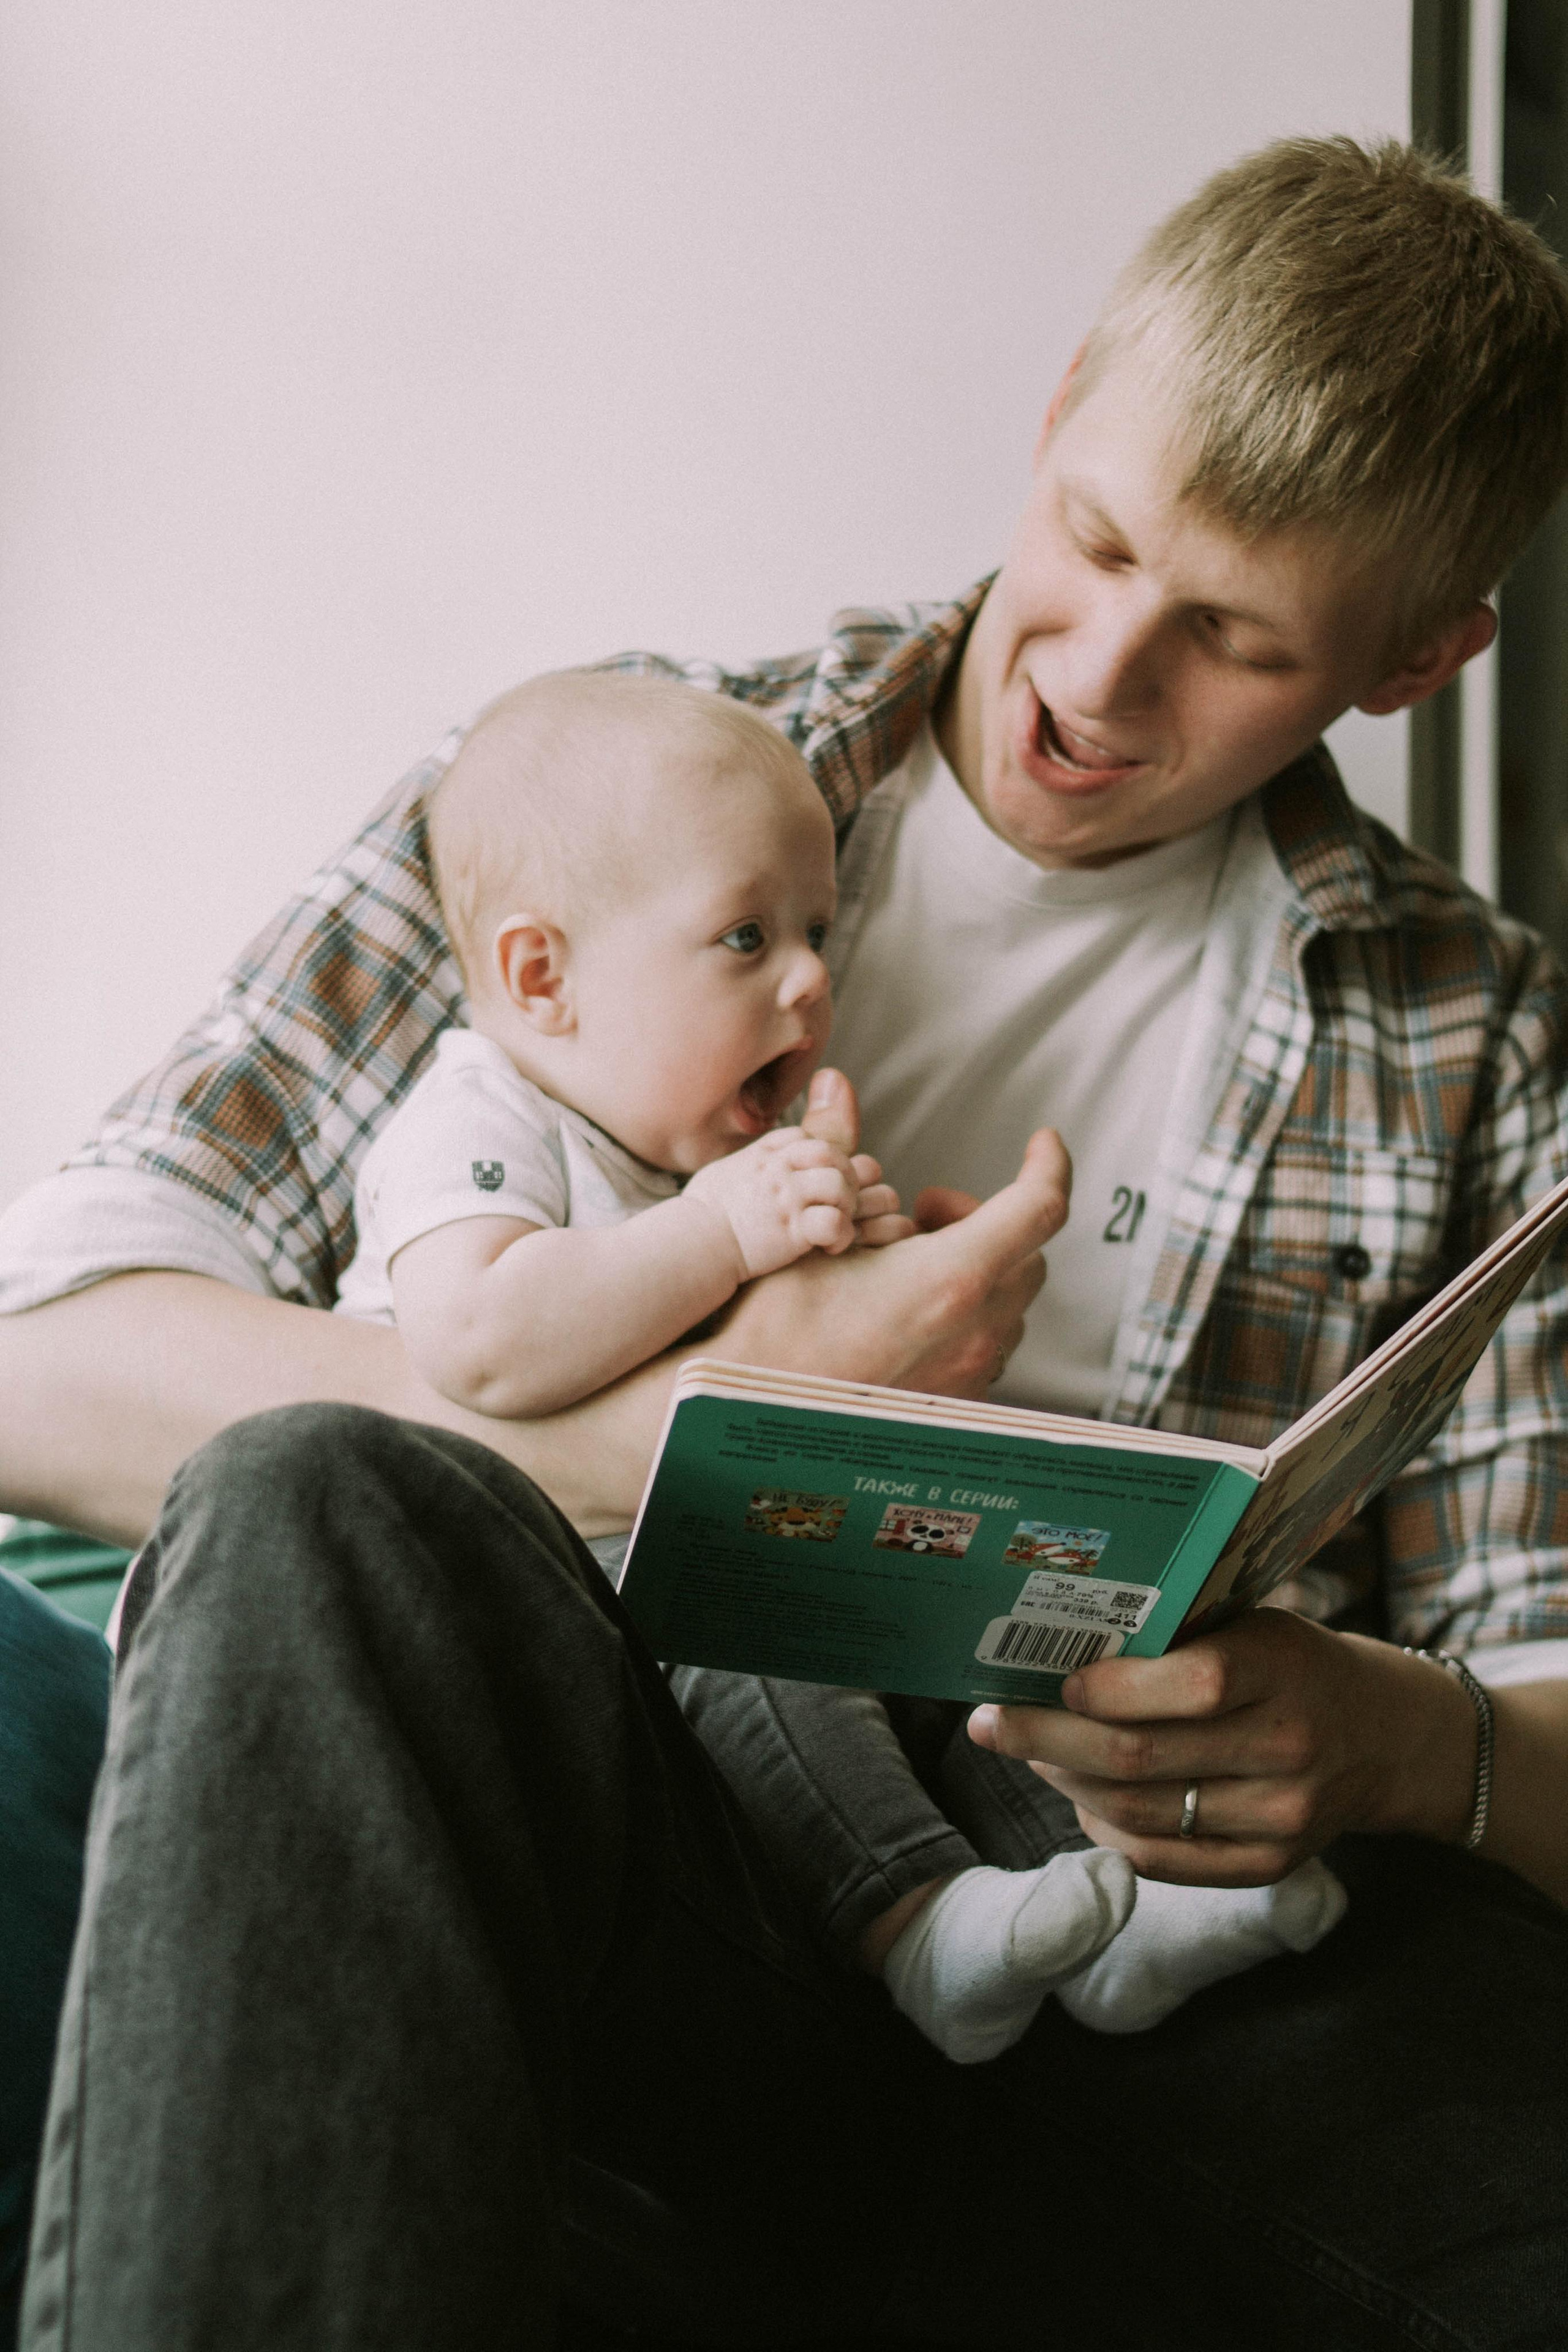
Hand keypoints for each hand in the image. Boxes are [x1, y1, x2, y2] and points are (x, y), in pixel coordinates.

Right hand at [683, 1123, 900, 1277]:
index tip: (813, 1182)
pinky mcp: (793, 1231)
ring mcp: (787, 1198)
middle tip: (839, 1204)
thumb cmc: (698, 1217)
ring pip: (840, 1184)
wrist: (690, 1246)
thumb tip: (750, 1164)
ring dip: (847, 1206)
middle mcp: (777, 1170)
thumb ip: (745, 1163)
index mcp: (762, 1154)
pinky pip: (836, 1223)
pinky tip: (830, 1248)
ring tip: (837, 1225)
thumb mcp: (721, 1174)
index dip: (819, 1158)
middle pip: (831, 1154)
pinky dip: (842, 1236)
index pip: (807, 1138)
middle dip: (843, 1177)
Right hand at [705, 1069, 1068, 1396]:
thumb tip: (837, 1088)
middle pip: (1026, 1255)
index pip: (1039, 1208)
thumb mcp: (806, 1228)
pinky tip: (906, 1313)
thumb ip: (834, 1152)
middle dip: (985, 1221)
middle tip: (923, 1212)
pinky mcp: (957, 1405)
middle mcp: (976, 1331)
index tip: (1041, 1142)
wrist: (750, 1417)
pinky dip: (964, 1316)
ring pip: (1007, 1304)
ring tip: (906, 1264)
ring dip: (975, 1271)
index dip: (1049, 1165)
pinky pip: (986, 1346)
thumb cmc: (775, 1330)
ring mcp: (972, 1375)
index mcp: (952, 1280)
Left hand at [967, 1610, 1479, 1885]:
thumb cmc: (1293, 1663)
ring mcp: (1282, 1817)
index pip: (1187, 1684)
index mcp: (1282, 1669)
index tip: (1047, 1673)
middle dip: (1046, 1738)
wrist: (1387, 1736)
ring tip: (1031, 1752)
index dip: (1105, 1685)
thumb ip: (1176, 1635)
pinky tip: (1081, 1798)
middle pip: (1139, 1757)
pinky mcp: (1270, 1865)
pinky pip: (1165, 1860)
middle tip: (989, 1722)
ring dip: (1066, 1782)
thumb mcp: (1252, 1624)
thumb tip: (1059, 1641)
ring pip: (1139, 1811)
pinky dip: (1107, 1830)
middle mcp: (1287, 1748)